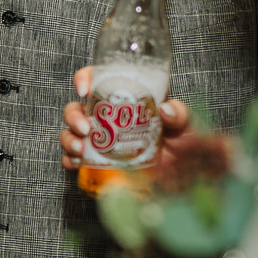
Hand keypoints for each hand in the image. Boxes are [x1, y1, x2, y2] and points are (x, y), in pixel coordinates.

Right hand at [60, 66, 191, 170]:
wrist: (187, 178)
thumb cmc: (186, 145)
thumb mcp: (188, 125)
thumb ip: (180, 115)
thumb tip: (166, 109)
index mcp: (125, 100)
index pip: (98, 81)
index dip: (84, 79)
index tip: (84, 89)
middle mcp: (109, 118)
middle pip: (78, 108)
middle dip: (73, 116)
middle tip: (84, 128)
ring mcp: (102, 140)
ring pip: (72, 132)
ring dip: (68, 138)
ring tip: (79, 149)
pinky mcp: (100, 162)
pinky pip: (75, 158)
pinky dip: (70, 159)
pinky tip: (75, 162)